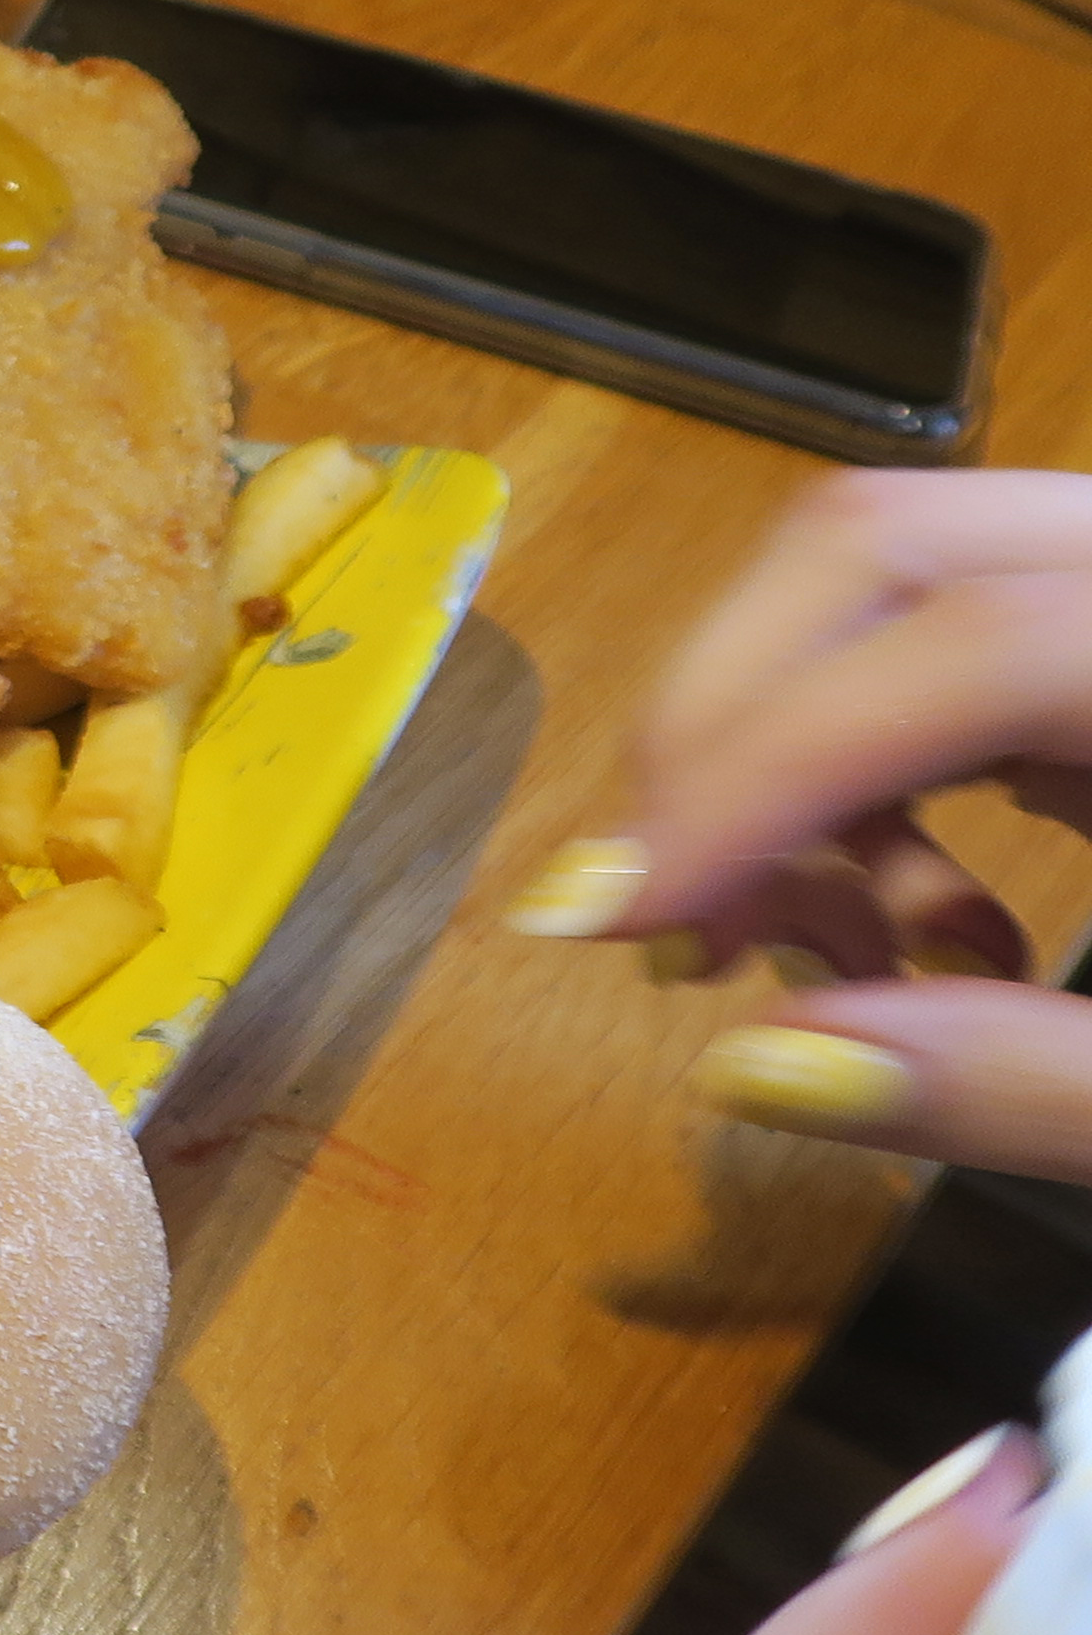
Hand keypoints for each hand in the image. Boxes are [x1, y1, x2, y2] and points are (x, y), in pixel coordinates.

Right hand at [524, 471, 1091, 1165]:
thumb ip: (1024, 1085)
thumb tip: (759, 1068)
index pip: (972, 645)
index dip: (764, 768)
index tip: (610, 920)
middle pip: (878, 549)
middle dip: (720, 727)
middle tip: (650, 911)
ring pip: (887, 576)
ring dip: (781, 753)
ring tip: (804, 946)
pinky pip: (942, 627)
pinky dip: (866, 763)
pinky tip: (908, 914)